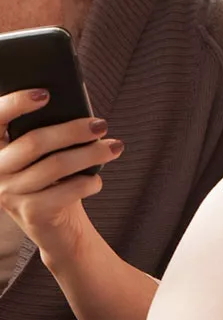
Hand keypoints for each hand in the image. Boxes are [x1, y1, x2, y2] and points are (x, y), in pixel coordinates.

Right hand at [0, 89, 123, 264]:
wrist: (57, 226)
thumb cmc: (55, 178)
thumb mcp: (47, 152)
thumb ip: (49, 128)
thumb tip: (77, 107)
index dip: (16, 103)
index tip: (46, 94)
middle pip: (35, 143)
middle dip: (73, 131)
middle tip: (101, 124)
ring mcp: (10, 193)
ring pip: (55, 166)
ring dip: (90, 154)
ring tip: (114, 147)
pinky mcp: (30, 213)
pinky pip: (65, 192)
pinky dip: (87, 183)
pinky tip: (97, 180)